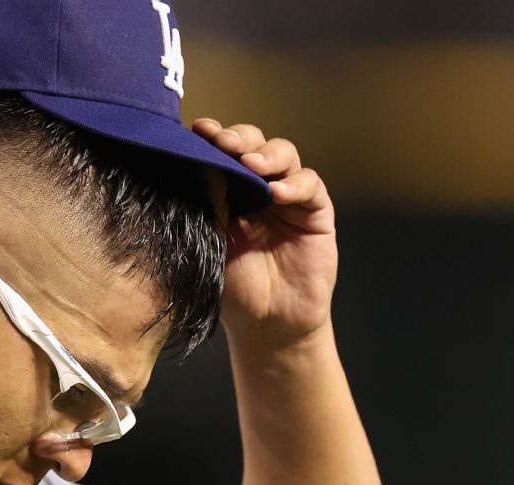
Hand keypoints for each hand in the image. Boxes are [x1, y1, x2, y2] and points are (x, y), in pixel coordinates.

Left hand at [192, 119, 337, 350]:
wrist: (268, 325)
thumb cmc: (234, 288)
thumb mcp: (211, 241)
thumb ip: (210, 200)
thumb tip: (201, 157)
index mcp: (226, 190)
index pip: (221, 151)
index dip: (213, 137)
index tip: (198, 131)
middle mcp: (256, 187)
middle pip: (252, 143)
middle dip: (238, 138)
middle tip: (224, 143)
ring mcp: (288, 197)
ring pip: (283, 154)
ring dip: (266, 155)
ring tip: (251, 165)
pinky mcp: (315, 211)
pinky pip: (309, 184)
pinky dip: (295, 184)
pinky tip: (278, 194)